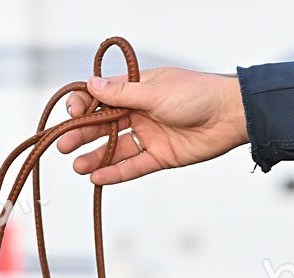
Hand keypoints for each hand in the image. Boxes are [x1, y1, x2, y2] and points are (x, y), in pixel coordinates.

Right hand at [56, 68, 248, 184]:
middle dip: (83, 134)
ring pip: (115, 148)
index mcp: (137, 88)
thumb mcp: (156, 91)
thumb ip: (124, 93)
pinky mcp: (160, 156)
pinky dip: (116, 173)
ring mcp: (149, 135)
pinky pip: (133, 166)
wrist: (229, 116)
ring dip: (96, 157)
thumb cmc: (197, 95)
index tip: (72, 113)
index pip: (102, 96)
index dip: (85, 105)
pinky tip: (97, 177)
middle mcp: (140, 111)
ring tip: (77, 166)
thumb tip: (93, 85)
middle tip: (63, 145)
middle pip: (104, 124)